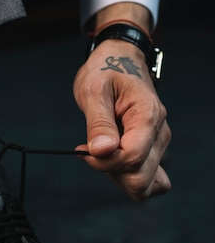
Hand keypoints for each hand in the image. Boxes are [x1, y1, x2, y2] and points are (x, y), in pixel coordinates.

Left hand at [73, 39, 170, 200]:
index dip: (103, 162)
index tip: (82, 150)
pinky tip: (114, 161)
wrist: (119, 58)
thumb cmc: (105, 70)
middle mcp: (159, 132)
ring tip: (103, 152)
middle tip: (93, 149)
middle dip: (111, 172)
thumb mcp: (93, 90)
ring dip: (119, 177)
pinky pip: (151, 180)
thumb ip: (98, 123)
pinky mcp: (153, 148)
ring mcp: (159, 142)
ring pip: (145, 184)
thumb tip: (100, 151)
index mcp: (147, 116)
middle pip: (141, 179)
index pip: (132, 158)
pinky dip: (131, 178)